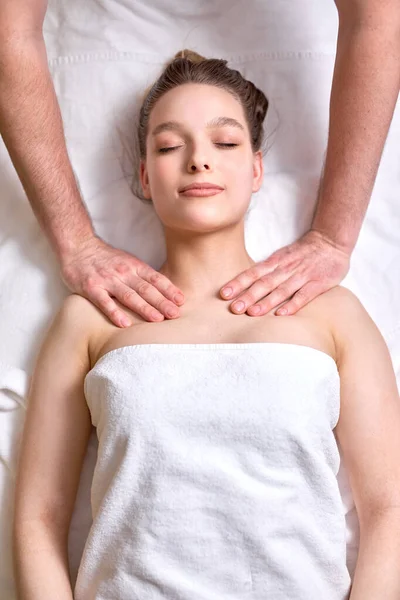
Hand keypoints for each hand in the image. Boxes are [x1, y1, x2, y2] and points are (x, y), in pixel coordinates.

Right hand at [60, 236, 184, 326]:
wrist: (78, 246)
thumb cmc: (105, 258)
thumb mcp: (128, 261)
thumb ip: (143, 275)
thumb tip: (165, 290)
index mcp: (134, 266)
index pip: (155, 279)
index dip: (169, 290)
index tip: (181, 301)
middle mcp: (123, 273)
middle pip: (146, 289)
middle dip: (162, 302)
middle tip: (175, 315)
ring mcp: (107, 280)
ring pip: (129, 296)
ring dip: (144, 308)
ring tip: (157, 319)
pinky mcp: (91, 288)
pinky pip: (104, 302)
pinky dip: (115, 313)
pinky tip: (125, 324)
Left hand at [219, 230, 350, 316]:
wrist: (331, 241)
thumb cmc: (302, 253)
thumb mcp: (281, 256)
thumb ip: (266, 270)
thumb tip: (244, 286)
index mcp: (275, 262)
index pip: (253, 273)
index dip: (238, 283)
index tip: (224, 294)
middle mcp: (286, 269)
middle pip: (264, 283)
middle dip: (248, 296)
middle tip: (234, 308)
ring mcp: (302, 276)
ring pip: (281, 290)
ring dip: (266, 302)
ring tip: (252, 313)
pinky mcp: (318, 283)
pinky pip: (304, 295)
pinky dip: (293, 304)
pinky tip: (282, 315)